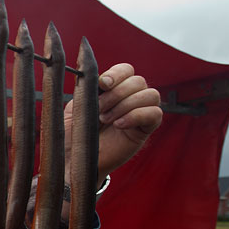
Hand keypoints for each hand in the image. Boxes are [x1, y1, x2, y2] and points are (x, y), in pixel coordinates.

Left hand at [65, 63, 162, 188]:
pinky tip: (119, 125)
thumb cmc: (74, 134)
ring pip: (150, 95)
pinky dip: (137, 116)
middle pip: (138, 81)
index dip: (117, 74)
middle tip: (99, 110)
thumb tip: (85, 68)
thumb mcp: (76, 107)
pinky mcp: (145, 129)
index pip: (126, 70)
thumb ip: (84, 88)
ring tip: (106, 119)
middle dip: (117, 94)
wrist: (75, 160)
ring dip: (126, 105)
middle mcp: (129, 98)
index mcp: (112, 89)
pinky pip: (155, 114)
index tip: (102, 84)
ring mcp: (140, 113)